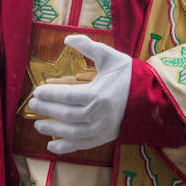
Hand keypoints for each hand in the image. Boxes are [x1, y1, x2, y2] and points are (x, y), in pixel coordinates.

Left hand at [29, 34, 131, 154]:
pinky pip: (81, 145)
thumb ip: (88, 46)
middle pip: (65, 115)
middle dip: (46, 110)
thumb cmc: (130, 76)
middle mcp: (97, 115)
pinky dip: (65, 147)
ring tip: (37, 125)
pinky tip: (52, 145)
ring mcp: (101, 129)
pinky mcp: (104, 138)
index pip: (66, 96)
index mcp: (97, 95)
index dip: (49, 95)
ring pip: (71, 132)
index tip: (36, 92)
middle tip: (32, 106)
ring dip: (52, 130)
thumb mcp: (110, 57)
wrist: (153, 98)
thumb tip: (67, 38)